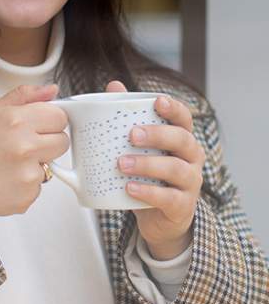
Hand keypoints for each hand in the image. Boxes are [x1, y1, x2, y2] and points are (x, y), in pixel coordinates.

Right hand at [0, 84, 68, 215]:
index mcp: (17, 120)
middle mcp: (25, 147)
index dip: (49, 121)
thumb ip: (25, 96)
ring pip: (51, 165)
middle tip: (23, 145)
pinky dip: (26, 183)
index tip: (38, 126)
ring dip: (36, 164)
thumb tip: (51, 90)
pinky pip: (39, 186)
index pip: (59, 117)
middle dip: (48, 142)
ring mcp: (28, 174)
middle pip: (62, 142)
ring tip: (10, 163)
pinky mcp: (28, 196)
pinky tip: (6, 179)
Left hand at [106, 80, 205, 259]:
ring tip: (122, 164)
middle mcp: (191, 157)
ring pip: (176, 169)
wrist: (156, 218)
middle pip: (182, 140)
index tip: (157, 101)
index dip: (174, 108)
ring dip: (148, 164)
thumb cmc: (147, 174)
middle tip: (131, 135)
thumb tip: (114, 85)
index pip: (184, 118)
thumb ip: (127, 116)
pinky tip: (129, 188)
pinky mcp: (182, 206)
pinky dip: (149, 192)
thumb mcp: (138, 146)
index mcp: (180, 138)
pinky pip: (169, 198)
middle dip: (157, 134)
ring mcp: (190, 182)